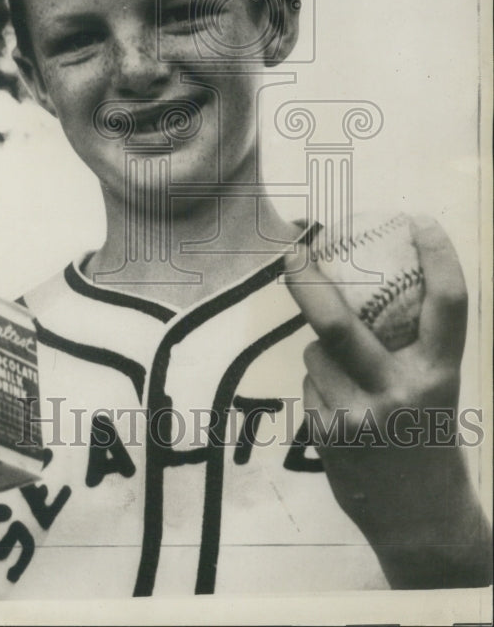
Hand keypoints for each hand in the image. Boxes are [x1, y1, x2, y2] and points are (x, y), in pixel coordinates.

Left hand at [285, 215, 491, 587]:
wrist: (423, 521)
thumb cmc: (426, 437)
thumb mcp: (433, 387)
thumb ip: (407, 345)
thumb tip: (359, 287)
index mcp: (440, 372)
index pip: (447, 304)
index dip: (438, 256)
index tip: (420, 220)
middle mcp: (401, 391)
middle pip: (339, 324)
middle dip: (307, 281)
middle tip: (293, 250)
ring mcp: (360, 416)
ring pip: (317, 353)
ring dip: (325, 355)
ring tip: (354, 387)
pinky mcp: (330, 435)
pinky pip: (310, 383)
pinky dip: (321, 387)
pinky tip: (345, 417)